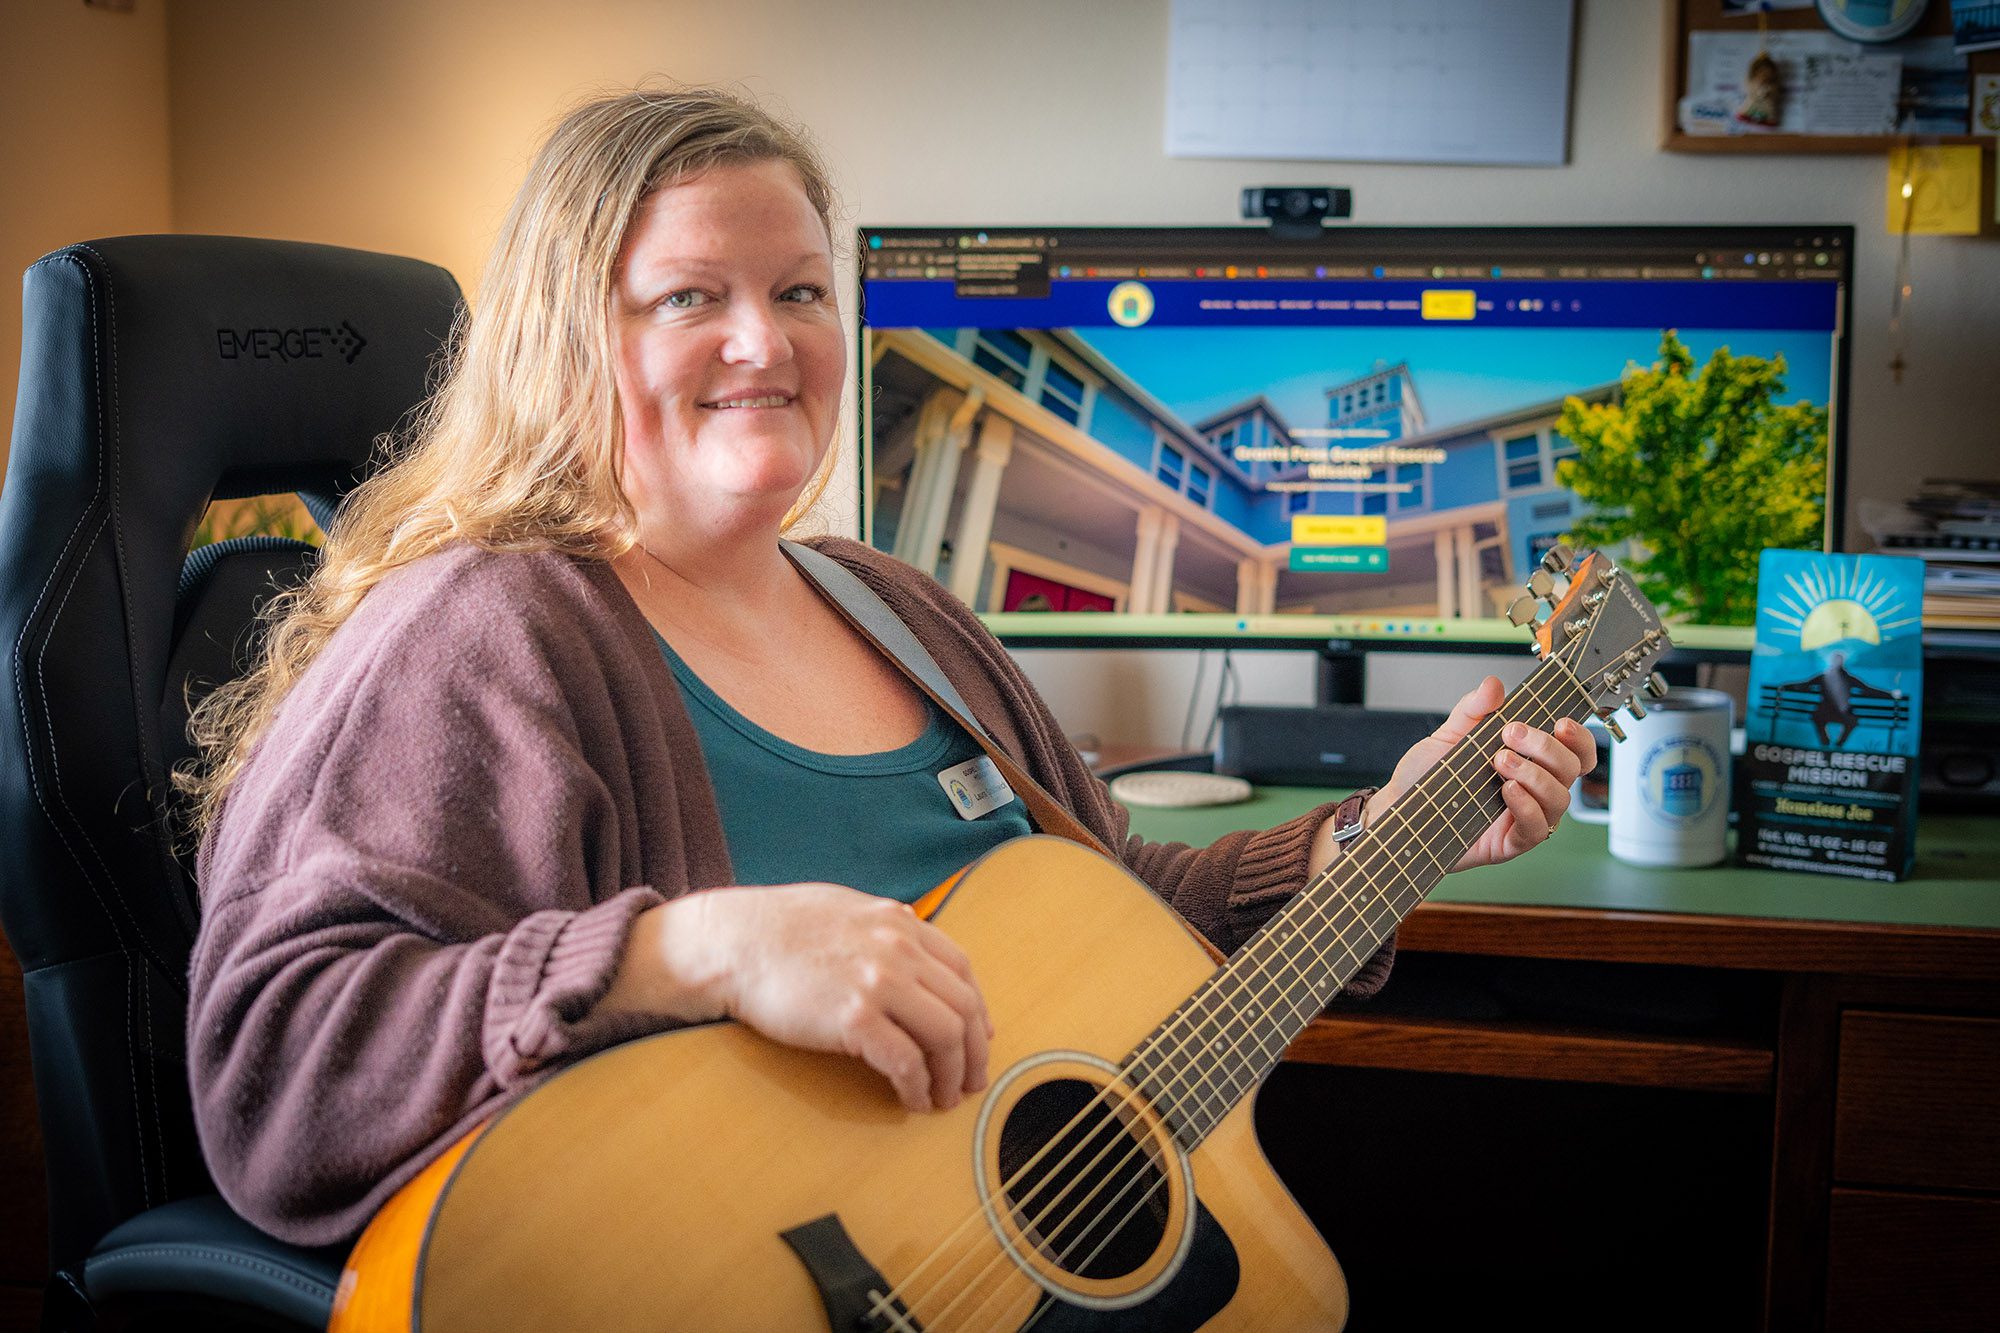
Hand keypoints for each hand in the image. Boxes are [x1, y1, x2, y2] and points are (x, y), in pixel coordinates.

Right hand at [608, 884, 992, 1112]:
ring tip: (944, 1098)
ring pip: (945, 1036)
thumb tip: (913, 941)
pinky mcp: (854, 1018)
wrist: (730, 942)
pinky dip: (917, 1087)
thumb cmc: (777, 928)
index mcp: (899, 922)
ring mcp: (879, 981)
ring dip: (952, 1076)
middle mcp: (899, 948)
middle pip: (963, 1007)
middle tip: (971, 1082)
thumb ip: (885, 927)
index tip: (977, 1038)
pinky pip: (906, 1062)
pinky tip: (911, 1100)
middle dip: (974, 1053)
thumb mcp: (846, 908)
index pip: (963, 970)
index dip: (977, 1010)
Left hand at [1365, 676, 1594, 872]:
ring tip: (1500, 762)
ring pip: (1560, 799)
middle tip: (1510, 734)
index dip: (1579, 738)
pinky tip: (1507, 791)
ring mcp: (1525, 817)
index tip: (1560, 723)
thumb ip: (1474, 709)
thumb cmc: (1429, 775)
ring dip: (1535, 775)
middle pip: (1570, 770)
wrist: (1399, 805)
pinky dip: (1527, 806)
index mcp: (1530, 762)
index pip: (1575, 753)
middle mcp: (1534, 790)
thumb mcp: (1451, 734)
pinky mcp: (1510, 844)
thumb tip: (1494, 685)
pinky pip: (1537, 829)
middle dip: (1546, 747)